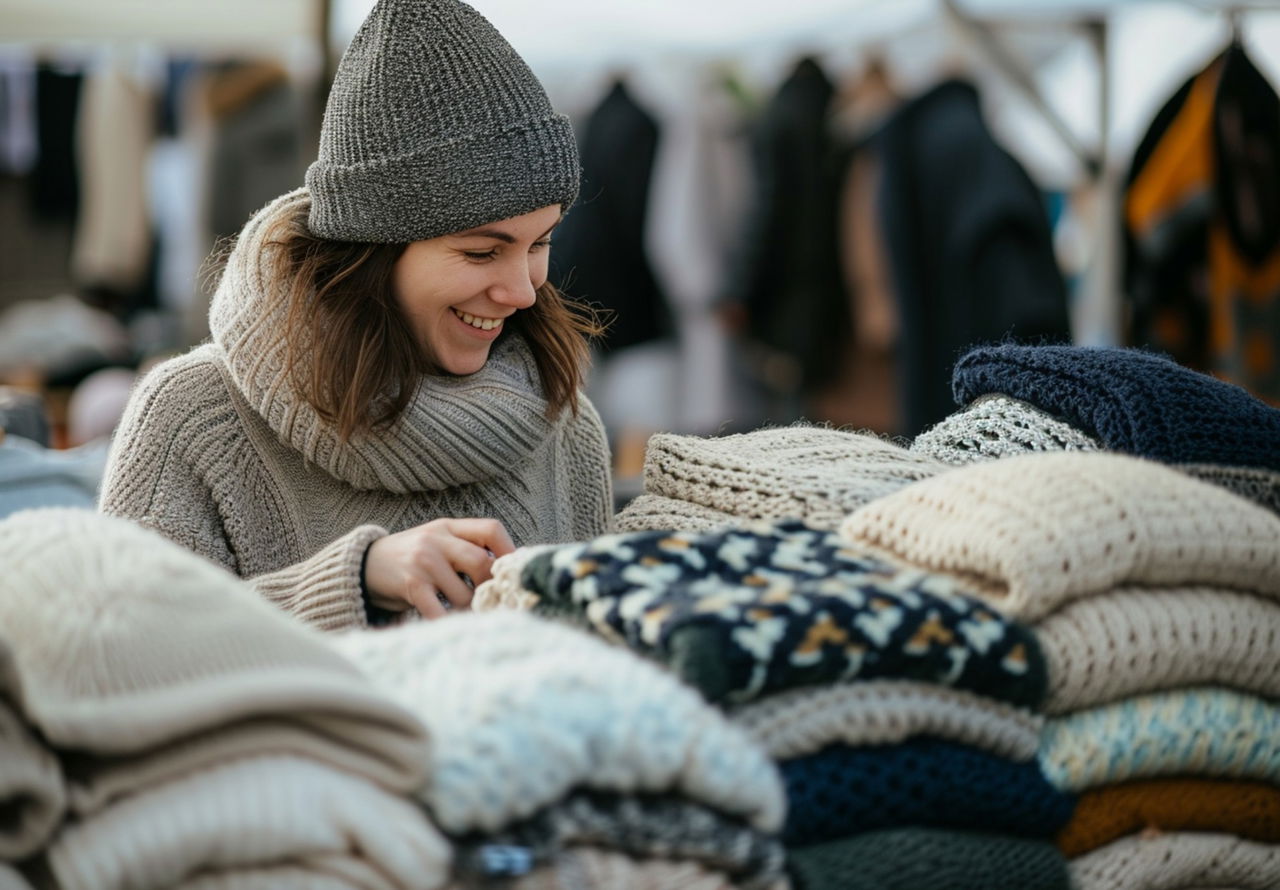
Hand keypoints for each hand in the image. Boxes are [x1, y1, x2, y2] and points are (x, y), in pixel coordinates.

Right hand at [363, 518, 514, 618]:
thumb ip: (465, 548)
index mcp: (448, 526)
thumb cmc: (411, 558)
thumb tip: (506, 573)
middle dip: (490, 588)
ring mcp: (423, 561)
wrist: (363, 565)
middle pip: (482, 563)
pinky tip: (448, 626)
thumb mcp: (436, 541)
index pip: (491, 529)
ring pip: (464, 594)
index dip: (509, 551)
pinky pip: (439, 611)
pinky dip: (447, 623)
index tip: (513, 573)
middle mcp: (437, 539)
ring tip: (465, 616)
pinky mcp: (411, 584)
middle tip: (490, 603)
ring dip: (468, 611)